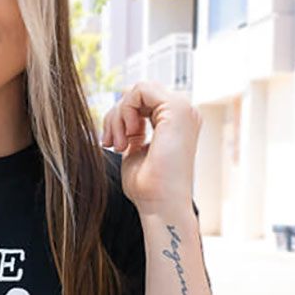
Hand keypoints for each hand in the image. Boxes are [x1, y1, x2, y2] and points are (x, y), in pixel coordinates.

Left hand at [101, 82, 201, 213]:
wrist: (160, 205)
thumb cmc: (147, 186)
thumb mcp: (135, 149)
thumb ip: (132, 129)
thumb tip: (119, 112)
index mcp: (174, 122)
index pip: (141, 100)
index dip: (120, 117)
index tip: (111, 143)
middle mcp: (183, 113)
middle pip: (137, 93)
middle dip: (116, 115)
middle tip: (111, 143)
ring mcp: (184, 110)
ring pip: (137, 90)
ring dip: (118, 115)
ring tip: (119, 144)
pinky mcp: (177, 109)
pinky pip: (141, 90)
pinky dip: (125, 110)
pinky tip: (128, 135)